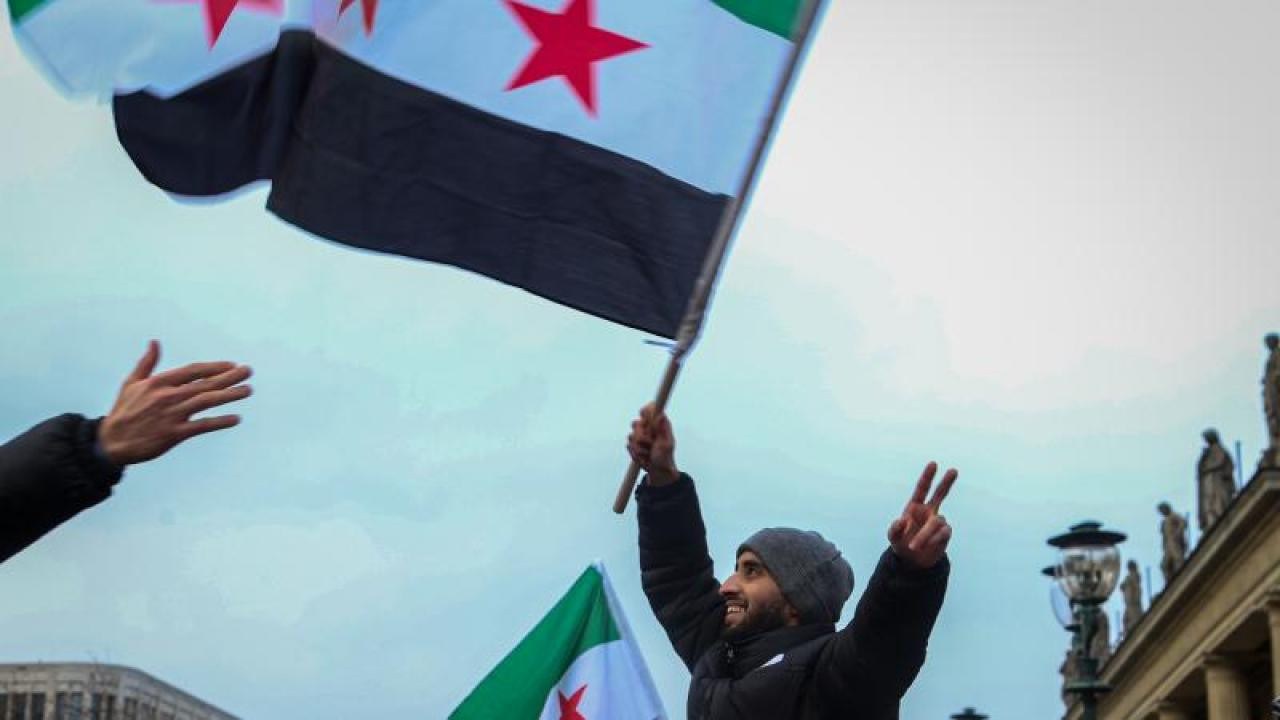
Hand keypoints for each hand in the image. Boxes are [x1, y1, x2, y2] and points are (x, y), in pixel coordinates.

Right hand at [97, 340, 252, 465]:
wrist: (111, 442)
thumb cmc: (123, 411)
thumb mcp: (131, 383)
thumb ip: (147, 363)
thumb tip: (155, 342)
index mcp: (158, 383)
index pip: (193, 371)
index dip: (214, 367)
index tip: (232, 365)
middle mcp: (167, 397)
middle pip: (205, 384)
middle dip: (229, 377)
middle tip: (248, 372)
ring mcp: (171, 415)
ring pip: (206, 402)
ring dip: (229, 395)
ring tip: (247, 390)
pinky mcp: (174, 434)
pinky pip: (202, 426)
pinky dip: (219, 422)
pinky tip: (236, 418)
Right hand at [626, 403, 677, 485]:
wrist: (658, 470)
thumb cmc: (665, 457)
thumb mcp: (667, 444)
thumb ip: (663, 430)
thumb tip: (661, 415)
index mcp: (659, 424)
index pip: (649, 409)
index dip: (644, 412)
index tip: (644, 421)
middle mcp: (649, 427)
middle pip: (636, 423)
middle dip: (641, 436)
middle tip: (650, 444)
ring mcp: (640, 435)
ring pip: (631, 435)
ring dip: (639, 447)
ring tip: (648, 453)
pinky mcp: (633, 444)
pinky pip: (628, 445)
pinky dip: (635, 453)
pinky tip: (643, 457)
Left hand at [887, 462, 955, 568]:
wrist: (912, 560)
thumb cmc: (901, 543)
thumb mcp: (893, 536)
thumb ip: (895, 528)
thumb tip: (902, 519)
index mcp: (915, 507)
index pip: (922, 489)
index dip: (927, 477)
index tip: (933, 464)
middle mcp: (929, 511)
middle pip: (940, 494)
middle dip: (947, 482)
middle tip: (954, 470)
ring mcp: (938, 522)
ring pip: (936, 522)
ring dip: (924, 535)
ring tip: (913, 546)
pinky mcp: (945, 534)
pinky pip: (942, 533)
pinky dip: (932, 540)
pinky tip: (926, 546)